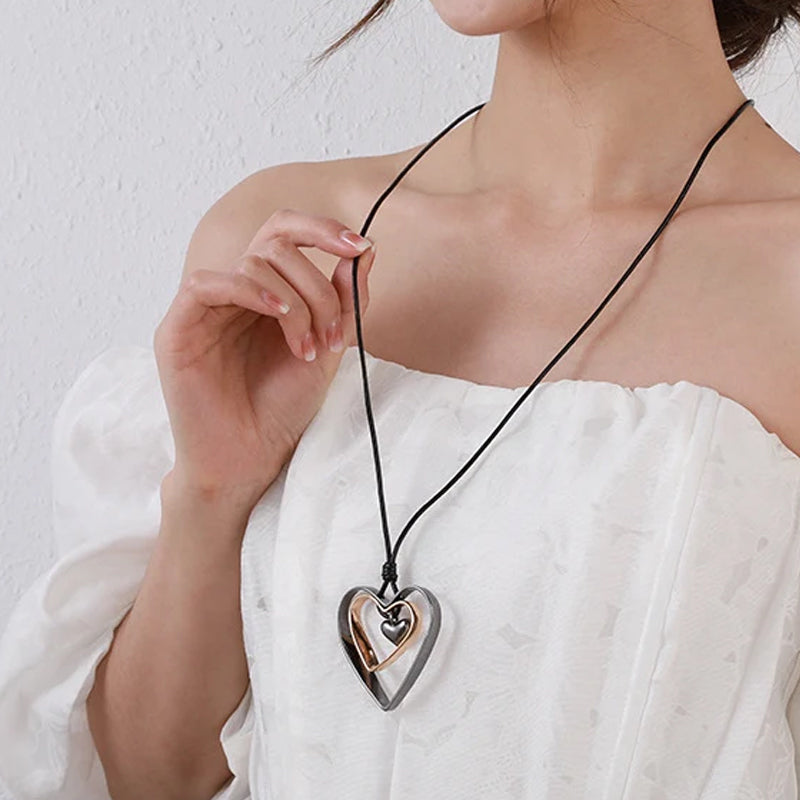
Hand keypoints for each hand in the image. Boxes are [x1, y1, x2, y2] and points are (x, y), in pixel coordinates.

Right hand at [153, 209, 376, 510]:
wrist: (251, 458)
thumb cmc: (283, 408)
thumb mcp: (327, 349)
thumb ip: (344, 302)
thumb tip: (364, 250)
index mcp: (266, 294)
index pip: (286, 235)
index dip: (322, 230)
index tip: (359, 247)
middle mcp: (235, 294)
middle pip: (275, 245)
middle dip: (317, 285)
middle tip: (331, 335)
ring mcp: (205, 309)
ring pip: (251, 264)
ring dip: (295, 304)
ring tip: (306, 350)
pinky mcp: (177, 328)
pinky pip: (205, 284)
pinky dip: (248, 289)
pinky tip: (277, 314)